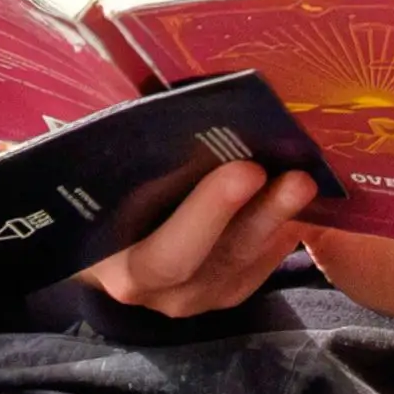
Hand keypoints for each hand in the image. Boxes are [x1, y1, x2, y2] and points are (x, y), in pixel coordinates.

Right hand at [86, 162, 315, 319]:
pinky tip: (301, 199)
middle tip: (295, 176)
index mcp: (116, 267)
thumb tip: (126, 96)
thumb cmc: (93, 193)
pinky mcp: (226, 292)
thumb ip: (104, 149)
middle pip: (215, 260)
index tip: (244, 169)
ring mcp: (196, 297)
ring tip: (306, 179)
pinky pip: (261, 267)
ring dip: (279, 220)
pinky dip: (282, 231)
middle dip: (257, 215)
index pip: (163, 253)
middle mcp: (158, 292)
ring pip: (244, 262)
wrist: (99, 242)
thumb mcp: (87, 174)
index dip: (206, 215)